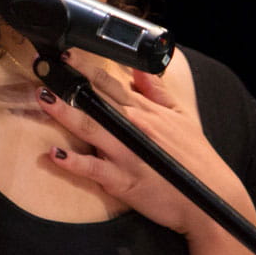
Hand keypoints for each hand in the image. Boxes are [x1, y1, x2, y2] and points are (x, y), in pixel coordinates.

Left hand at [33, 66, 249, 235]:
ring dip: (64, 113)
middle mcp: (133, 129)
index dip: (87, 68)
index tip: (67, 54)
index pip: (111, 84)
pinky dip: (74, 163)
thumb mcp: (182, 117)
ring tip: (43, 98)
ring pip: (90, 129)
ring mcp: (126, 155)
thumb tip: (139, 68)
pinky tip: (54, 154)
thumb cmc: (195, 159)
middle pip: (95, 101)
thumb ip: (158, 91)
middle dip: (68, 85)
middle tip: (43, 69)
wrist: (212, 199)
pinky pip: (94, 170)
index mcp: (145, 113)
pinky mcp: (124, 181)